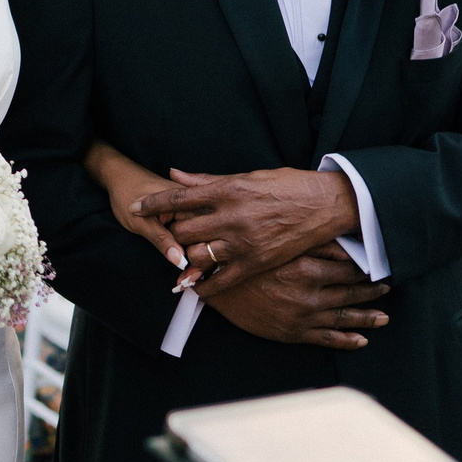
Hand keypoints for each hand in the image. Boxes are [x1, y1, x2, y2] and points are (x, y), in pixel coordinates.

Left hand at [85, 139, 191, 274]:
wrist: (120, 177)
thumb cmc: (127, 194)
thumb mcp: (141, 221)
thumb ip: (160, 239)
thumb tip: (180, 261)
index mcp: (187, 200)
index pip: (200, 233)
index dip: (195, 257)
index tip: (189, 278)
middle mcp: (195, 205)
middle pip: (204, 238)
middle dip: (198, 262)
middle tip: (186, 283)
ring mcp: (192, 211)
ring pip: (200, 239)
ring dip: (195, 260)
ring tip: (186, 281)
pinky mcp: (187, 217)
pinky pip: (194, 236)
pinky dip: (190, 252)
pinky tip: (187, 269)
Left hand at [137, 167, 359, 293]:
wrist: (326, 205)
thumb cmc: (287, 185)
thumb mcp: (247, 176)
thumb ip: (207, 180)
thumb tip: (174, 174)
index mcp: (228, 190)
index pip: (179, 198)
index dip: (152, 204)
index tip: (135, 208)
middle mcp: (232, 217)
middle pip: (183, 230)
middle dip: (172, 232)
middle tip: (167, 233)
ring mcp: (244, 242)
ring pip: (198, 255)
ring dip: (185, 257)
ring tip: (180, 257)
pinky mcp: (256, 263)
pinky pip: (221, 281)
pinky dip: (203, 286)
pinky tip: (193, 287)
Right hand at [200, 249, 387, 348]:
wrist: (216, 287)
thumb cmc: (247, 260)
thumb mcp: (280, 246)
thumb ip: (316, 245)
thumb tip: (349, 247)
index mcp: (309, 271)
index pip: (349, 270)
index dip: (367, 269)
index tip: (379, 268)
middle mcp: (310, 297)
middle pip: (351, 294)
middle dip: (371, 292)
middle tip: (387, 289)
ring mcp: (303, 318)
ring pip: (344, 319)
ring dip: (366, 318)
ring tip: (383, 317)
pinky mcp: (292, 333)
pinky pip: (325, 339)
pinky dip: (346, 341)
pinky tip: (360, 340)